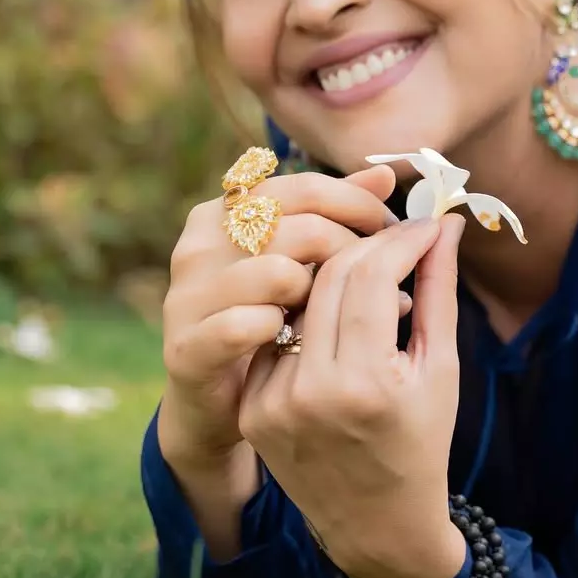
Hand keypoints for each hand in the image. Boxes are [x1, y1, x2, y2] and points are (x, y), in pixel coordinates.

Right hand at [158, 164, 400, 474]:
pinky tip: (296, 342)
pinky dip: (282, 331)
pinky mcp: (186, 346)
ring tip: (333, 314)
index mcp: (225, 211)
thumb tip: (385, 174)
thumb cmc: (273, 318)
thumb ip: (337, 214)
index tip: (391, 230)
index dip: (357, 205)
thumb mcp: (304, 261)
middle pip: (297, 227)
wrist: (226, 402)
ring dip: (317, 295)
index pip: (304, 188)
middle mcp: (199, 245)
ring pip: (276, 272)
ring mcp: (187, 295)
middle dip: (349, 251)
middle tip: (381, 278)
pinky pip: (247, 324)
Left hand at [238, 214, 468, 577]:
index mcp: (366, 384)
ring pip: (298, 299)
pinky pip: (277, 336)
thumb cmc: (422, 444)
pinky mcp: (252, 409)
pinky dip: (306, 315)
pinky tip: (335, 313)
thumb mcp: (441, 369)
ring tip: (369, 271)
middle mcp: (311, 391)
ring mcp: (273, 401)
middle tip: (397, 238)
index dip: (401, 241)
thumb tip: (444, 225)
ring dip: (334, 274)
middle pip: (329, 278)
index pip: (371, 275)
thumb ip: (438, 292)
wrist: (377, 525)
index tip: (426, 227)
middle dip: (367, 246)